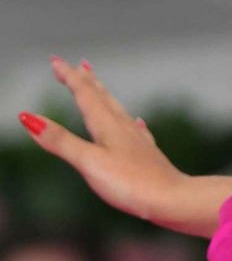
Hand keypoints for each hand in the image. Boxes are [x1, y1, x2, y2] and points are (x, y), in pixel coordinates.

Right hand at [19, 58, 184, 222]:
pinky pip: (136, 131)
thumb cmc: (131, 183)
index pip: (85, 94)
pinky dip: (130, 122)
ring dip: (105, 96)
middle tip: (78, 64)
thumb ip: (60, 141)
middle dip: (87, 80)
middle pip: (103, 97)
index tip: (56, 60)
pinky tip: (138, 123)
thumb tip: (28, 117)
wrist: (173, 200)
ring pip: (118, 111)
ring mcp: (138, 141)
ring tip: (100, 87)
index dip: (69, 76)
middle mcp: (124, 128)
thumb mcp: (88, 162)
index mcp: (107, 126)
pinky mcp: (147, 156)